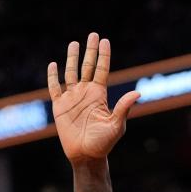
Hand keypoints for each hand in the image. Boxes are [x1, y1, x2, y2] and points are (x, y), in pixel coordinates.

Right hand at [47, 33, 140, 163]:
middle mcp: (86, 93)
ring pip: (71, 73)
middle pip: (88, 66)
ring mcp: (72, 98)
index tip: (104, 40)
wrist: (86, 156)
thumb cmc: (104, 143)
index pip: (101, 70)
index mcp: (99, 95)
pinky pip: (55, 88)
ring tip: (74, 44)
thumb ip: (123, 108)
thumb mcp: (116, 125)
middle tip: (93, 34)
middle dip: (90, 50)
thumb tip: (138, 93)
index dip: (103, 55)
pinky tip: (53, 64)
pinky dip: (53, 76)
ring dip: (72, 58)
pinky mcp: (60, 107)